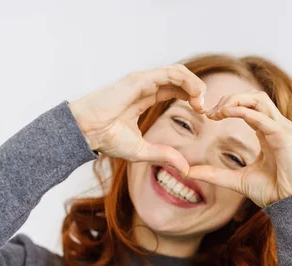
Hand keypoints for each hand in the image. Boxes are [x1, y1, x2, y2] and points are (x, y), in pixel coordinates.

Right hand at [67, 64, 206, 175]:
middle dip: (197, 90)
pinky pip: (169, 73)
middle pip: (179, 78)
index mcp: (144, 97)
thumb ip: (164, 155)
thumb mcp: (142, 151)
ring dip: (195, 83)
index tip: (202, 113)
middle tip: (205, 108)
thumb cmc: (106, 139)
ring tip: (202, 101)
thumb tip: (185, 169)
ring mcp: (142, 80)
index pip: (174, 89)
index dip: (191, 97)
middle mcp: (144, 86)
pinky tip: (196, 94)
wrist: (86, 132)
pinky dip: (186, 80)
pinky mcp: (140, 79)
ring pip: (177, 71)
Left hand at [185, 90, 291, 208]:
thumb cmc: (271, 192)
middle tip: (210, 111)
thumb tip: (188, 172)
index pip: (248, 105)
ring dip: (235, 100)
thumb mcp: (235, 180)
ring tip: (217, 111)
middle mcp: (276, 126)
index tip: (209, 116)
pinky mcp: (284, 136)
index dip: (227, 105)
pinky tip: (226, 114)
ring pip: (258, 99)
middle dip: (230, 98)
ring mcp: (282, 128)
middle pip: (253, 96)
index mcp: (267, 131)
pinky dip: (243, 111)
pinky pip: (262, 117)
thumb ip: (214, 173)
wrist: (290, 205)